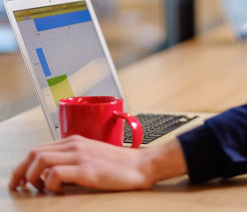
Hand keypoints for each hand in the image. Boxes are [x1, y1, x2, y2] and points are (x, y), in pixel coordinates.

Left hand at [9, 135, 186, 192]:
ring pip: (40, 161)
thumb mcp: (93, 155)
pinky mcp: (86, 170)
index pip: (39, 148)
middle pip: (35, 153)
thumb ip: (75, 158)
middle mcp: (75, 145)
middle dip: (19, 172)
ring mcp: (81, 156)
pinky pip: (55, 175)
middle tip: (18, 187)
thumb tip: (54, 173)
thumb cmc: (121, 163)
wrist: (143, 165)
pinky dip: (49, 184)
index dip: (23, 165)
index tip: (19, 179)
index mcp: (75, 141)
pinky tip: (56, 191)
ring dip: (31, 177)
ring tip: (37, 190)